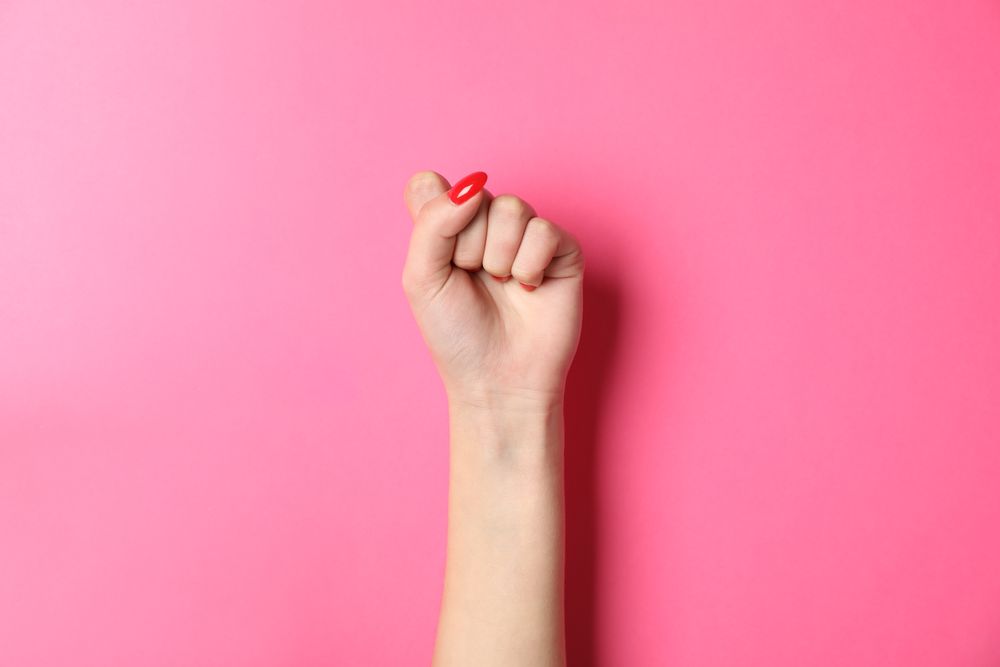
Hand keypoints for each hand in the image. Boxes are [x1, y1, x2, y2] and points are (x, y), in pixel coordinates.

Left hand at [401, 170, 583, 410]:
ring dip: (501, 257)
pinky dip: (531, 265)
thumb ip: (432, 222)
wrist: (499, 380)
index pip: (430, 184)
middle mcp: (484, 226)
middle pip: (474, 195)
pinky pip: (544, 231)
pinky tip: (529, 288)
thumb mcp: (422, 278)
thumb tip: (471, 184)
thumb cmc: (457, 335)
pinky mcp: (561, 251)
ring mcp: (525, 236)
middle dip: (468, 246)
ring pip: (512, 209)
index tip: (440, 253)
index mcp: (446, 228)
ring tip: (503, 286)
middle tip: (475, 280)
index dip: (435, 213)